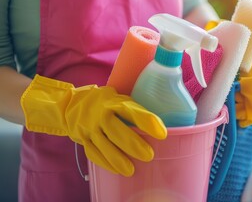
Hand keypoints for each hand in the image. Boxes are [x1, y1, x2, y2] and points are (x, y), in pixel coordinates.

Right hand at [21, 75, 166, 176]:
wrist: (72, 103)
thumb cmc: (106, 102)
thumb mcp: (118, 98)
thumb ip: (133, 108)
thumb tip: (159, 123)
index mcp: (113, 102)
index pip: (131, 110)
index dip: (146, 121)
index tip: (161, 133)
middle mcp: (99, 114)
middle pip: (115, 130)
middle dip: (132, 144)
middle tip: (149, 155)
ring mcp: (89, 127)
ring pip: (103, 144)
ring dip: (118, 158)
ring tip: (132, 170)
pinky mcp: (82, 139)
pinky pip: (93, 153)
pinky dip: (105, 162)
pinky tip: (117, 170)